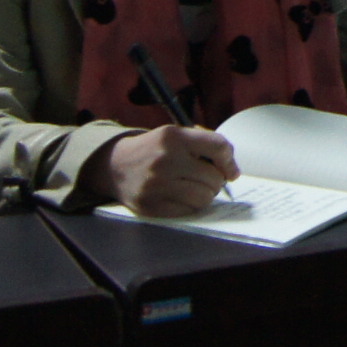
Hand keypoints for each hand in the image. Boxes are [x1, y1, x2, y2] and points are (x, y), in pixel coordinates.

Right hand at [89, 126, 239, 216]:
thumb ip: (203, 144)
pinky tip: (180, 197)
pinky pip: (187, 211)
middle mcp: (165, 159)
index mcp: (173, 137)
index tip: (231, 171)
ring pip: (204, 197)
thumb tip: (231, 170)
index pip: (218, 146)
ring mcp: (156, 184)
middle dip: (216, 181)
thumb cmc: (153, 150)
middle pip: (214, 177)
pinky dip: (190, 206)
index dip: (230, 161)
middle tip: (206, 179)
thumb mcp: (173, 135)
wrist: (115, 166)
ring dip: (205, 195)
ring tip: (195, 189)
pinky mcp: (151, 205)